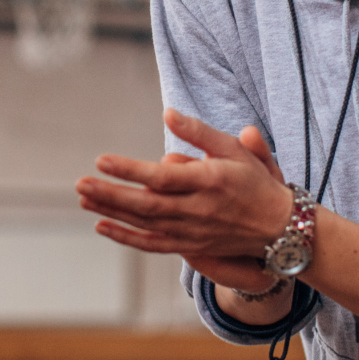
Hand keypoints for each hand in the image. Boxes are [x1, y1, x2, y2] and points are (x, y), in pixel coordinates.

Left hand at [77, 110, 293, 274]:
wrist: (278, 227)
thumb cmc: (255, 181)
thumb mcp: (233, 148)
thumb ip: (199, 132)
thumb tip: (168, 113)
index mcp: (209, 181)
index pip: (162, 177)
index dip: (130, 170)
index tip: (101, 160)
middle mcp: (198, 209)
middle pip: (147, 204)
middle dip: (111, 194)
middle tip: (80, 183)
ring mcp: (192, 231)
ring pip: (145, 224)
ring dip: (112, 212)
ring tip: (84, 197)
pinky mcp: (190, 246)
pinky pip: (152, 244)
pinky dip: (126, 238)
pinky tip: (102, 226)